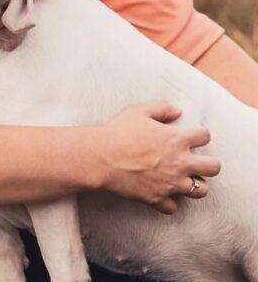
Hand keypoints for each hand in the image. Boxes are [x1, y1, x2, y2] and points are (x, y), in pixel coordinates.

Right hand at [98, 101, 220, 214]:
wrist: (102, 157)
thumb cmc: (119, 131)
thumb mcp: (139, 111)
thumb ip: (161, 108)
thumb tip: (177, 111)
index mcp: (177, 139)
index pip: (205, 136)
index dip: (201, 134)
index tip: (193, 135)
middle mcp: (180, 163)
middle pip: (213, 167)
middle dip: (210, 163)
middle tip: (199, 161)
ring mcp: (171, 183)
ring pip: (200, 191)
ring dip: (195, 184)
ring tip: (186, 179)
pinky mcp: (158, 198)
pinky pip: (174, 207)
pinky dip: (170, 201)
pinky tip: (163, 192)